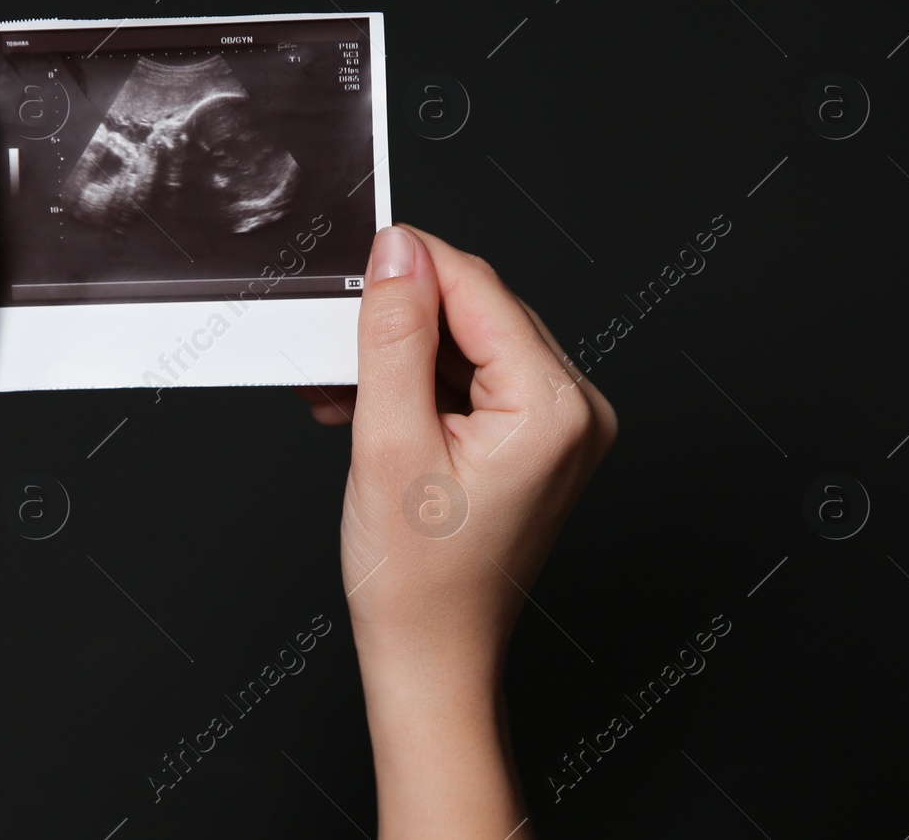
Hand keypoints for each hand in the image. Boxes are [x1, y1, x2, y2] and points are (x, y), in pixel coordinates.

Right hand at [300, 223, 616, 836]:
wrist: (431, 657)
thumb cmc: (417, 580)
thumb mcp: (388, 442)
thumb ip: (392, 335)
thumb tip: (397, 251)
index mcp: (552, 407)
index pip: (478, 288)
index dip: (407, 266)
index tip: (350, 263)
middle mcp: (574, 410)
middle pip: (476, 312)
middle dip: (399, 320)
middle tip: (333, 345)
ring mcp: (559, 427)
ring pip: (469, 343)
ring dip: (400, 356)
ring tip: (344, 393)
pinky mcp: (535, 440)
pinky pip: (474, 380)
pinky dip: (418, 385)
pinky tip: (369, 406)